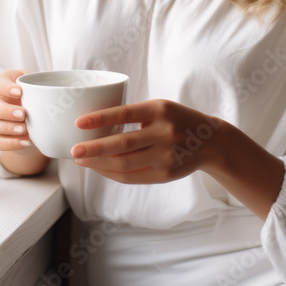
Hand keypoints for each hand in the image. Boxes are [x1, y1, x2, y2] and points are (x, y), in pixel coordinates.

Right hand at [0, 68, 39, 156]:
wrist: (30, 117)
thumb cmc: (32, 96)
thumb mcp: (36, 85)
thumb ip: (39, 85)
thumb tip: (50, 93)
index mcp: (2, 85)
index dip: (6, 87)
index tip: (19, 92)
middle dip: (6, 112)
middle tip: (22, 114)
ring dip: (8, 129)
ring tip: (24, 130)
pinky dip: (10, 143)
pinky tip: (24, 142)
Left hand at [69, 99, 224, 184]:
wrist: (210, 141)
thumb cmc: (176, 120)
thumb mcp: (160, 109)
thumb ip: (134, 116)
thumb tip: (95, 128)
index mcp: (160, 110)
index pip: (125, 113)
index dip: (101, 118)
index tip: (79, 122)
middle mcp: (164, 132)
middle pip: (122, 144)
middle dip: (94, 149)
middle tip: (74, 149)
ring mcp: (166, 155)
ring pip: (125, 164)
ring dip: (99, 164)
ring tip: (82, 160)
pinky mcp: (166, 174)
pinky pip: (132, 177)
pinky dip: (112, 174)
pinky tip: (99, 169)